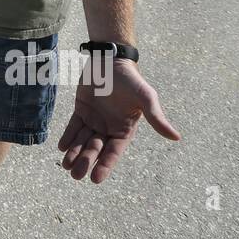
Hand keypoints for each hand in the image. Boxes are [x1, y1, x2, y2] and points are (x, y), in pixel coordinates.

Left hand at [57, 58, 179, 182]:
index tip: (95, 179)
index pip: (114, 151)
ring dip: (74, 153)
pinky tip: (61, 147)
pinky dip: (67, 137)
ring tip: (66, 166)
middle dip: (86, 162)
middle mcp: (108, 127)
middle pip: (95, 149)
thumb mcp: (145, 97)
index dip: (105, 165)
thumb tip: (176, 137)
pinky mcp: (81, 110)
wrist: (110, 59)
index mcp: (124, 129)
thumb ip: (156, 117)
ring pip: (82, 140)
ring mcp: (94, 119)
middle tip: (76, 175)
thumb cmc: (131, 79)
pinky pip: (73, 126)